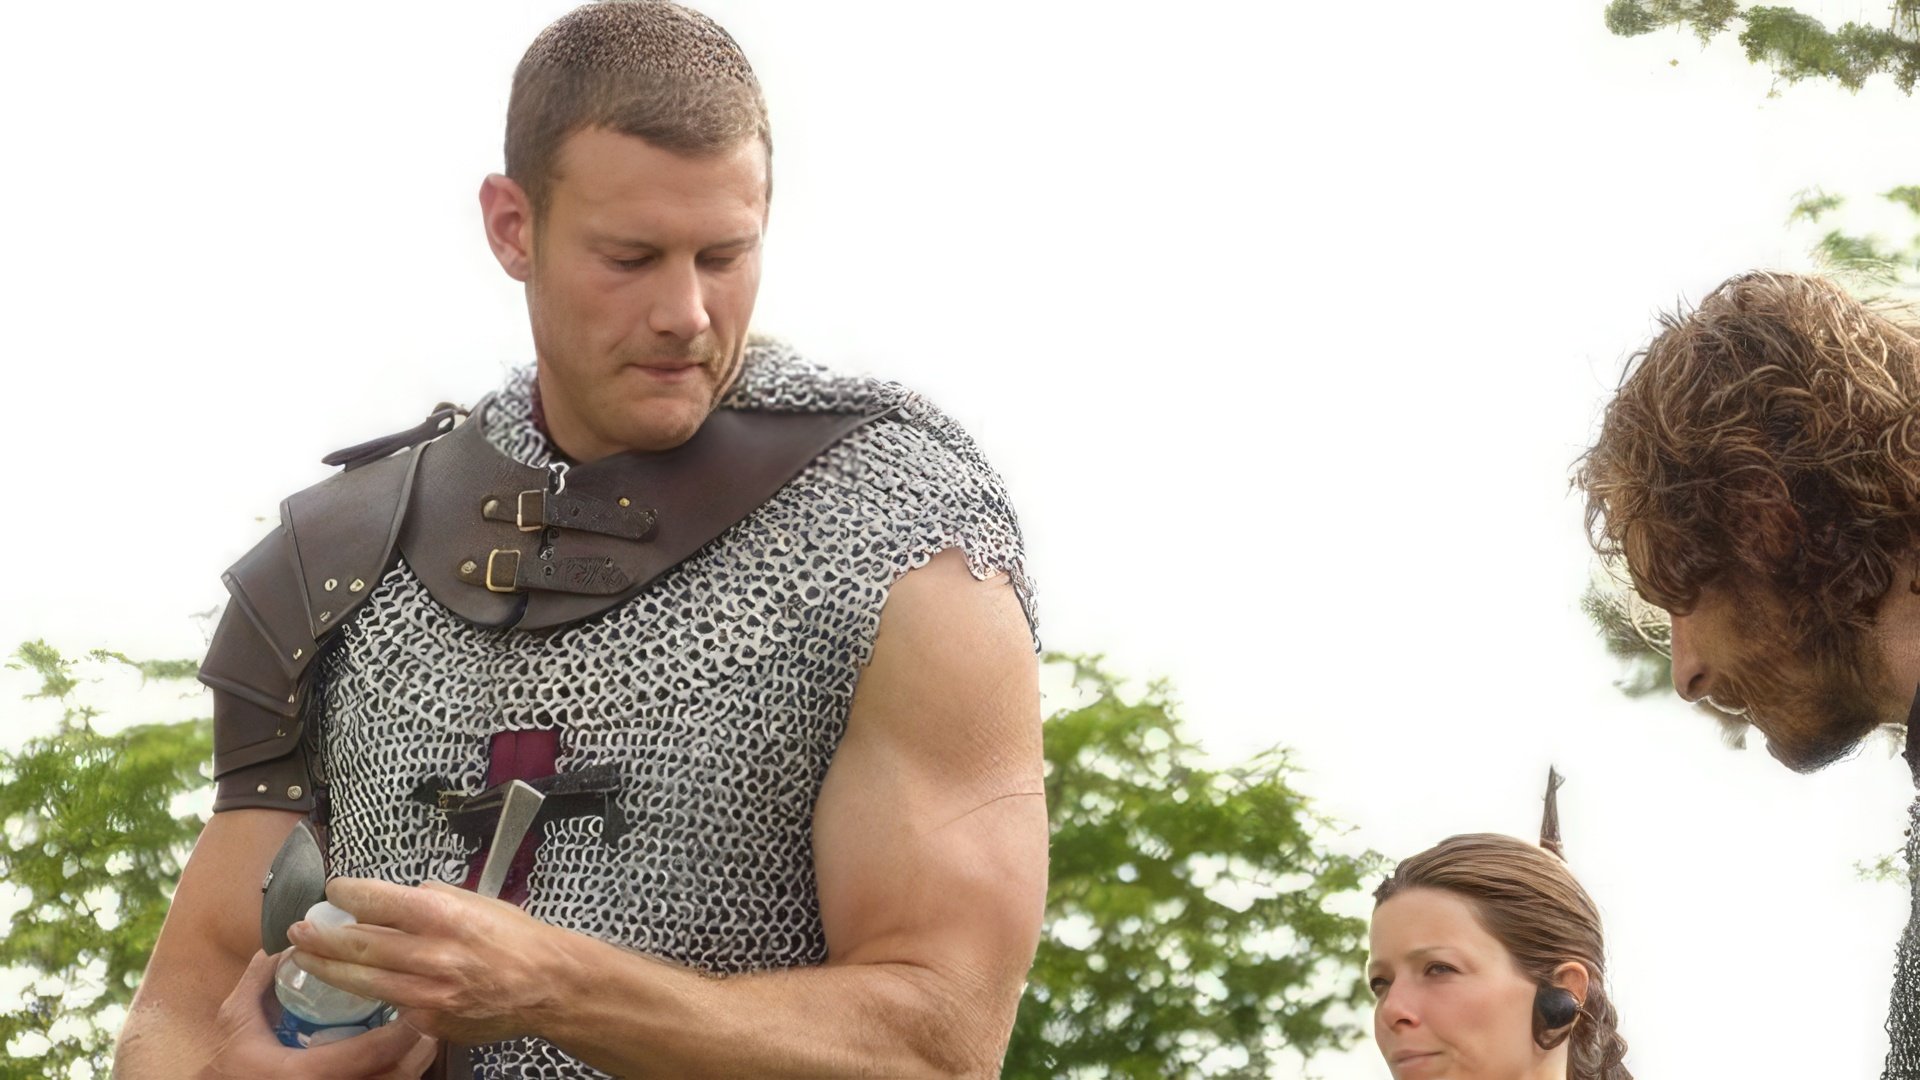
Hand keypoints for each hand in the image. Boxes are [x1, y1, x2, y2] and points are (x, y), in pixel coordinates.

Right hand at [194, 948, 439, 1079]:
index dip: (399, 1033)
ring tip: (426, 1037)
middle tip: (430, 1019)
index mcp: (303, 1074)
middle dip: (418, 1049)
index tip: (416, 1005)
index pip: (365, 1055)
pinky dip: (398, 1078)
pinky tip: (404, 1061)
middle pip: (393, 1078)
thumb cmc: (229, 1063)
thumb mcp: (235, 1019)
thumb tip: (286, 938)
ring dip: (414, 1065)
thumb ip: (259, 978)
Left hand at [287, 878, 566, 1044]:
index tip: (334, 891)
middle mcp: (430, 953)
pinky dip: (372, 993)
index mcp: (441, 914)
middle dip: (320, 935)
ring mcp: (427, 992)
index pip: (374, 899)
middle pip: (357, 943)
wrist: (547, 984)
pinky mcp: (429, 1020)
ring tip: (305, 958)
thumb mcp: (475, 901)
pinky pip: (391, 1004)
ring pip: (362, 980)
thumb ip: (432, 899)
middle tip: (299, 930)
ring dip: (328, 967)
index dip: (345, 893)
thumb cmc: (515, 938)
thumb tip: (393, 901)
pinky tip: (356, 985)